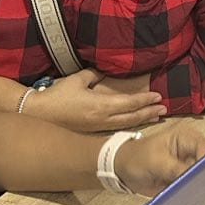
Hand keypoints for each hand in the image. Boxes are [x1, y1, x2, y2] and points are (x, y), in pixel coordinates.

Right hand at [23, 69, 164, 132]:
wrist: (40, 114)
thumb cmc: (58, 95)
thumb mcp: (77, 79)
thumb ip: (94, 75)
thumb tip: (105, 72)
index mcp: (101, 105)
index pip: (129, 103)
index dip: (145, 100)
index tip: (158, 97)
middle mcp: (103, 119)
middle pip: (132, 117)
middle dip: (149, 112)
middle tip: (164, 109)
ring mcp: (98, 127)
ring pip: (126, 124)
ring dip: (142, 120)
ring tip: (156, 117)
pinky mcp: (93, 131)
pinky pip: (117, 128)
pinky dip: (130, 125)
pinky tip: (136, 123)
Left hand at [114, 125, 204, 197]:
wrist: (121, 170)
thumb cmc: (134, 158)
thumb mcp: (156, 162)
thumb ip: (178, 169)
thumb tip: (197, 177)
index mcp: (185, 136)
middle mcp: (191, 148)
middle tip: (202, 188)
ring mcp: (189, 163)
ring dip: (202, 186)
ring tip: (193, 193)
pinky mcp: (185, 177)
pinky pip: (196, 185)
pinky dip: (194, 192)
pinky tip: (189, 197)